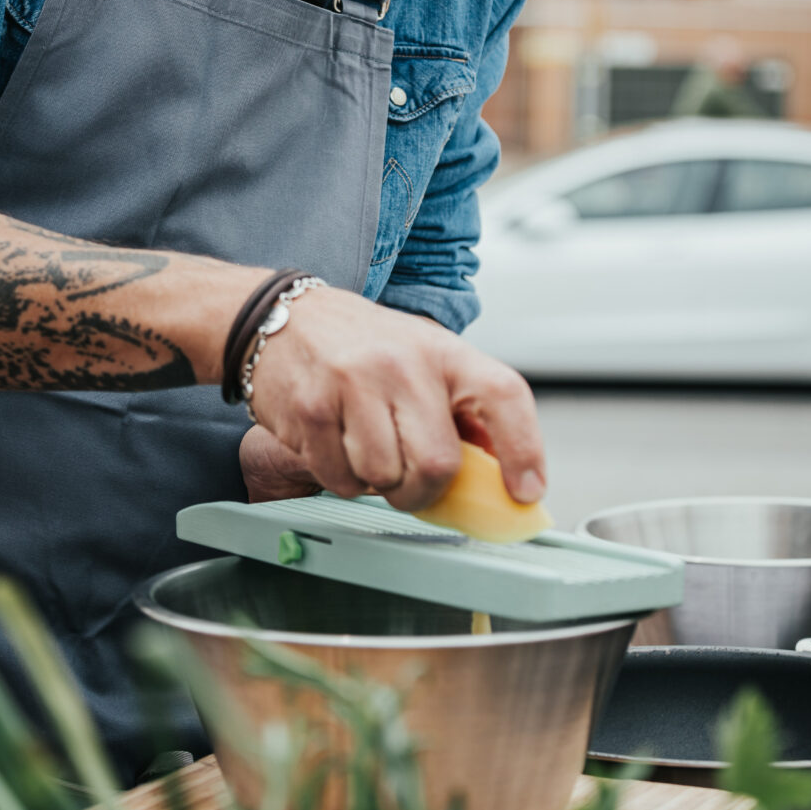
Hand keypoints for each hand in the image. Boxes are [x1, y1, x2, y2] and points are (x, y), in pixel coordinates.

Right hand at [244, 288, 543, 512]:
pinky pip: (340, 479)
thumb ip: (462, 412)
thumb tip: (501, 475)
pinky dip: (342, 479)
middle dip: (425, 491)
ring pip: (385, 478)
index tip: (526, 492)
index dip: (524, 449)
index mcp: (444, 351)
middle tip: (410, 481)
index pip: (503, 395)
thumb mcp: (424, 361)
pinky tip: (336, 443)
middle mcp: (403, 363)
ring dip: (378, 484)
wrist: (284, 317)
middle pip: (438, 463)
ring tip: (366, 449)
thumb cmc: (363, 345)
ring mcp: (355, 382)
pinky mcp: (312, 407)